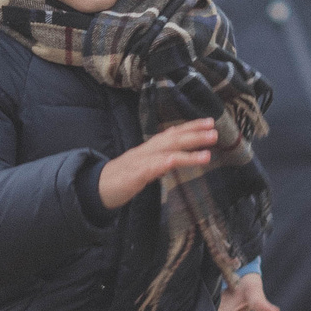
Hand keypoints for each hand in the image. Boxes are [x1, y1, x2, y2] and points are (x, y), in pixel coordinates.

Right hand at [97, 118, 216, 210]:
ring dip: (186, 150)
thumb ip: (158, 159)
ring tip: (207, 152)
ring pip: (164, 152)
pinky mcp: (132, 176)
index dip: (190, 127)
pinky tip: (174, 161)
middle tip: (215, 131)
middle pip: (171, 139)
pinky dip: (162, 163)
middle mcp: (145, 151)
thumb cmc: (121, 178)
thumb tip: (173, 153)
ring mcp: (138, 163)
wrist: (95, 188)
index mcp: (149, 149)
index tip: (208, 122)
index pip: (171, 134)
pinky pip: (148, 168)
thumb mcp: (143, 167)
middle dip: (194, 134)